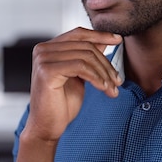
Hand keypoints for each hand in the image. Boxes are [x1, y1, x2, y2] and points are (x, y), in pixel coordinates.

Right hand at [26, 27, 122, 141]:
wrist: (47, 127)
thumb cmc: (61, 104)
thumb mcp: (79, 76)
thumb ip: (86, 57)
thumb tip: (103, 40)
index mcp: (48, 48)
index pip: (78, 33)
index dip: (100, 34)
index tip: (118, 39)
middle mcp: (42, 50)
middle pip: (85, 46)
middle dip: (106, 63)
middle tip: (118, 81)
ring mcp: (43, 59)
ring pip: (86, 56)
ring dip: (104, 73)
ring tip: (112, 89)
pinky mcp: (47, 71)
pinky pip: (81, 67)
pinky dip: (97, 77)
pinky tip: (104, 89)